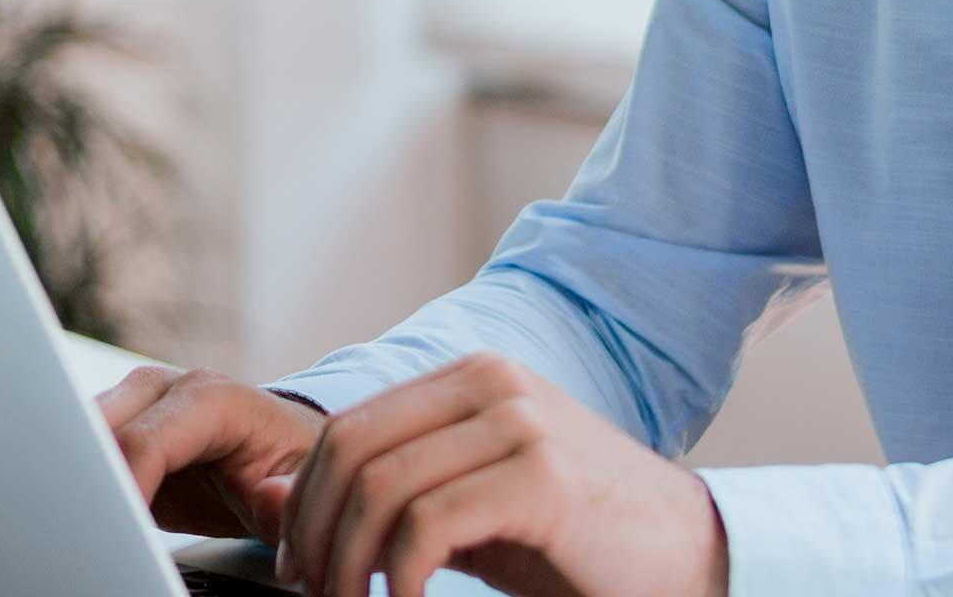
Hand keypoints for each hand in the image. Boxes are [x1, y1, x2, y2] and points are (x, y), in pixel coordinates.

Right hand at [96, 364, 327, 541]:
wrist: (277, 452)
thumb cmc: (290, 465)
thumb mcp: (302, 486)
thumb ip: (287, 497)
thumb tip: (270, 499)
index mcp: (211, 399)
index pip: (146, 441)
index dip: (123, 487)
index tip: (114, 530)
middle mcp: (164, 390)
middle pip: (97, 428)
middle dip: (84, 476)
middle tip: (84, 527)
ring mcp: (134, 404)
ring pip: (78, 434)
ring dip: (74, 475)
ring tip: (77, 521)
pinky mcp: (117, 429)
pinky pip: (81, 451)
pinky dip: (77, 479)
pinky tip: (82, 511)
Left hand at [279, 353, 727, 596]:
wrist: (686, 560)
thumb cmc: (569, 543)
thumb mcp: (462, 514)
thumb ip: (382, 500)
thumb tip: (267, 500)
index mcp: (468, 377)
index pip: (347, 429)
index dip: (303, 502)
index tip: (297, 567)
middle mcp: (491, 382)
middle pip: (351, 450)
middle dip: (314, 533)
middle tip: (314, 594)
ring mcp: (519, 422)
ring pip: (381, 487)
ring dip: (349, 564)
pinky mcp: (542, 475)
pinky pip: (429, 524)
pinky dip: (400, 576)